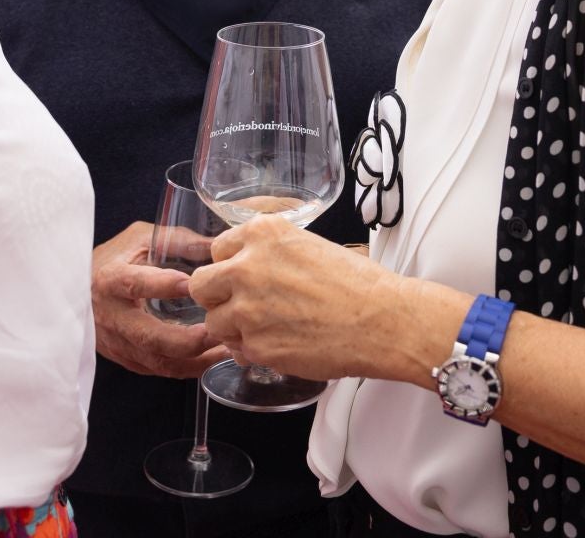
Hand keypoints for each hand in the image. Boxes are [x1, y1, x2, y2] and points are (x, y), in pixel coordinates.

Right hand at [91, 222, 230, 378]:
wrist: (77, 289)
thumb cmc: (113, 260)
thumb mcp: (139, 239)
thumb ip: (178, 241)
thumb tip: (219, 243)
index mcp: (110, 279)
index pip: (134, 284)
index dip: (161, 285)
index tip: (190, 284)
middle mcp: (112, 315)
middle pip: (148, 336)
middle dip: (187, 339)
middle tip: (219, 330)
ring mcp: (117, 342)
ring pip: (157, 360)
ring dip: (195, 359)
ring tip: (226, 348)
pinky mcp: (125, 358)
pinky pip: (159, 370)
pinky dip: (188, 368)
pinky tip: (211, 358)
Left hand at [189, 216, 421, 381]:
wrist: (383, 321)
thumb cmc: (356, 283)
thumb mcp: (307, 245)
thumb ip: (267, 252)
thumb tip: (242, 268)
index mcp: (261, 234)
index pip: (217, 250)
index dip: (230, 267)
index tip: (243, 278)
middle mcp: (246, 267)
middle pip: (201, 285)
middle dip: (217, 296)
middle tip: (240, 305)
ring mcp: (247, 309)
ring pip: (214, 322)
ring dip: (233, 327)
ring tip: (266, 328)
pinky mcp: (256, 346)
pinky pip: (236, 349)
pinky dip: (251, 350)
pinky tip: (278, 344)